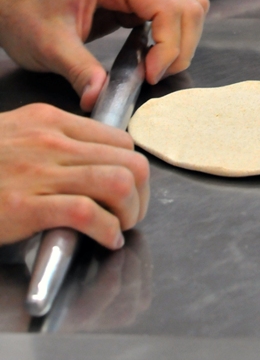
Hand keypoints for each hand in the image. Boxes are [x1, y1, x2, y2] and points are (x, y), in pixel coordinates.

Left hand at [0, 0, 207, 108]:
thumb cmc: (25, 14)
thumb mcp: (50, 47)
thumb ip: (80, 72)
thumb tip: (100, 99)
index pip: (170, 6)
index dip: (169, 45)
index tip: (149, 75)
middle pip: (188, 4)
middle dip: (180, 46)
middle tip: (153, 76)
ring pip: (188, 5)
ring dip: (180, 41)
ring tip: (153, 67)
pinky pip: (172, 9)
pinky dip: (169, 36)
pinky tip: (146, 55)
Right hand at [0, 104, 148, 247]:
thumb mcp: (18, 133)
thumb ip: (55, 140)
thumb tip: (91, 161)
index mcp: (52, 120)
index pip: (120, 140)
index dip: (134, 170)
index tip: (130, 190)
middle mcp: (52, 140)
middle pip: (129, 161)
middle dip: (141, 193)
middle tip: (130, 214)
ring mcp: (39, 172)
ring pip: (117, 182)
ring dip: (130, 211)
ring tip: (121, 228)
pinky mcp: (24, 206)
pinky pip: (85, 212)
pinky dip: (106, 229)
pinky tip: (106, 239)